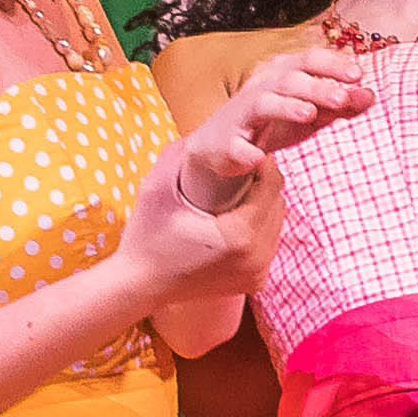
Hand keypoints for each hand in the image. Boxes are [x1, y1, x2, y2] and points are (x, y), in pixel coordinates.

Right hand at [120, 127, 287, 302]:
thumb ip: (181, 155)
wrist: (139, 285)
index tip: (242, 154)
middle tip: (240, 170)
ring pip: (278, 222)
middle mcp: (256, 258)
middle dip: (263, 182)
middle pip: (279, 202)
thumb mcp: (157, 188)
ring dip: (263, 204)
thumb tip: (207, 130)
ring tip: (237, 192)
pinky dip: (258, 226)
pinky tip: (235, 217)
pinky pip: (269, 242)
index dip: (261, 163)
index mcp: (238, 236)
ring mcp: (258, 273)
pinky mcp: (256, 282)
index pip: (271, 184)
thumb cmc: (145, 236)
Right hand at [178, 46, 368, 194]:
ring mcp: (242, 115)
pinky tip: (257, 157)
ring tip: (309, 115)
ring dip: (285, 107)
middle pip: (289, 80)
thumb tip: (370, 95)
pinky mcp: (228, 144)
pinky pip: (236, 146)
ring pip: (263, 104)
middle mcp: (261, 89)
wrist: (222, 147)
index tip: (358, 74)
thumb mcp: (310, 113)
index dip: (332, 64)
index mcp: (281, 75)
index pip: (308, 60)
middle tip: (342, 99)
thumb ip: (338, 104)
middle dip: (317, 87)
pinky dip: (246, 151)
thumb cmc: (273, 124)